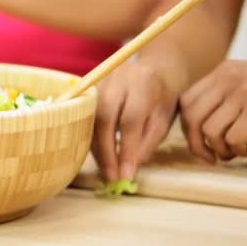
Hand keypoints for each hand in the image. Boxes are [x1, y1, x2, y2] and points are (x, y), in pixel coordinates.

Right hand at [92, 61, 180, 180]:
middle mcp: (117, 79)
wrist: (152, 70)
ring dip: (95, 147)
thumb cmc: (160, 99)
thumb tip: (127, 170)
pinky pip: (84, 116)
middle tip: (110, 175)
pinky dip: (90, 137)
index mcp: (142, 84)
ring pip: (89, 118)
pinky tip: (98, 153)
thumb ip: (147, 144)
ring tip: (105, 168)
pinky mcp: (88, 87)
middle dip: (106, 151)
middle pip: (104, 117)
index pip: (130, 120)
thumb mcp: (162, 122)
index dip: (126, 149)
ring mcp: (99, 81)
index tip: (125, 174)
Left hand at [180, 60, 246, 160]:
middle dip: (196, 143)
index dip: (187, 127)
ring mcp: (244, 92)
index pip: (187, 100)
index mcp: (224, 71)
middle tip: (211, 156)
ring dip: (219, 149)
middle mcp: (229, 78)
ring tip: (234, 154)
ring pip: (210, 130)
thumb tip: (199, 130)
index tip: (198, 142)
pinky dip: (238, 151)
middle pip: (191, 116)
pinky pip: (233, 138)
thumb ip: (227, 98)